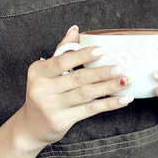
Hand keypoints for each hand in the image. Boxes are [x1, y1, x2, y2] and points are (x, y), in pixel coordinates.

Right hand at [17, 25, 133, 147]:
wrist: (31, 127)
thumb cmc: (43, 94)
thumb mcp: (45, 72)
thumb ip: (61, 51)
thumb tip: (75, 30)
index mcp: (38, 72)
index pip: (63, 61)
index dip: (83, 55)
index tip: (103, 49)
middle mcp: (42, 89)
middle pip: (77, 78)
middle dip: (101, 72)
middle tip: (120, 67)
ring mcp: (51, 107)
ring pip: (86, 94)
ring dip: (109, 87)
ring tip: (126, 81)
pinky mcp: (61, 121)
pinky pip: (90, 110)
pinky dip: (109, 104)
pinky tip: (123, 99)